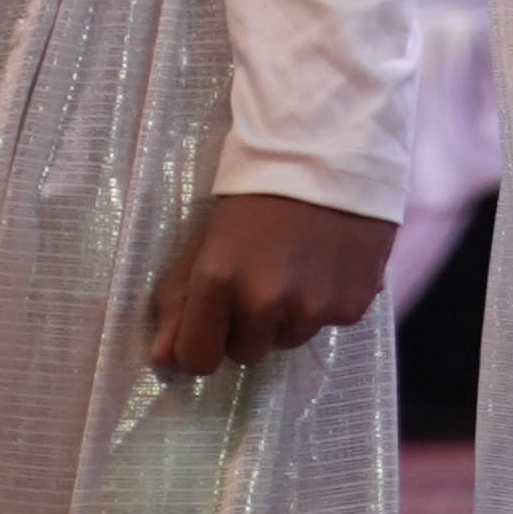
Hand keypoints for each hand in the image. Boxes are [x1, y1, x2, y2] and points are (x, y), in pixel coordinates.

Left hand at [141, 191, 391, 379]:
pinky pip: (327, 325)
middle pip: (246, 353)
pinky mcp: (350, 308)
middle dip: (248, 325)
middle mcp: (264, 302)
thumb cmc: (256, 195)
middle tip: (262, 275)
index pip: (198, 359)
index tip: (214, 321)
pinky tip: (327, 263)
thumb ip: (179, 299)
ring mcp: (311, 309)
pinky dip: (325, 302)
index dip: (203, 342)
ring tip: (297, 264)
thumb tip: (161, 359)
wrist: (329, 153)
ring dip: (287, 315)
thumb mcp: (206, 238)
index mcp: (219, 281)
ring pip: (288, 340)